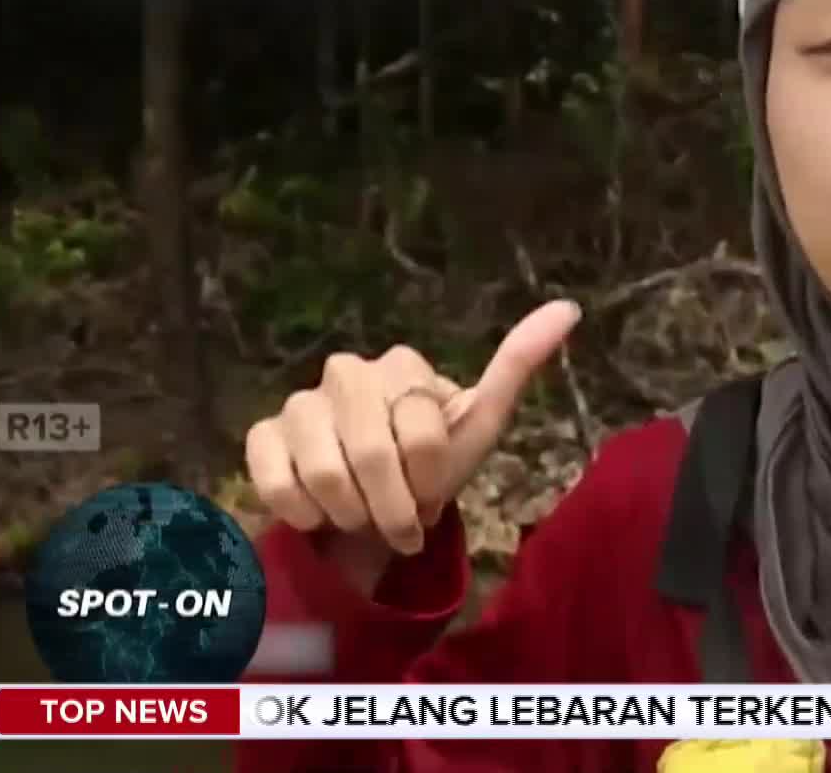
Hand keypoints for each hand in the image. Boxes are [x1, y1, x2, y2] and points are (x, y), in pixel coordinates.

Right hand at [244, 300, 580, 572]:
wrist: (374, 509)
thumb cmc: (432, 468)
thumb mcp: (481, 425)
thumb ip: (518, 366)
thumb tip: (568, 308)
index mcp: (404, 364)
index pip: (425, 439)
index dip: (431, 483)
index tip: (434, 495)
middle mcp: (347, 370)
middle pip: (375, 457)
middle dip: (394, 507)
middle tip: (402, 520)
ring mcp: (299, 403)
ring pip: (324, 474)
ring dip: (353, 516)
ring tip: (364, 517)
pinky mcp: (261, 437)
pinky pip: (277, 483)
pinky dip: (305, 514)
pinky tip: (320, 514)